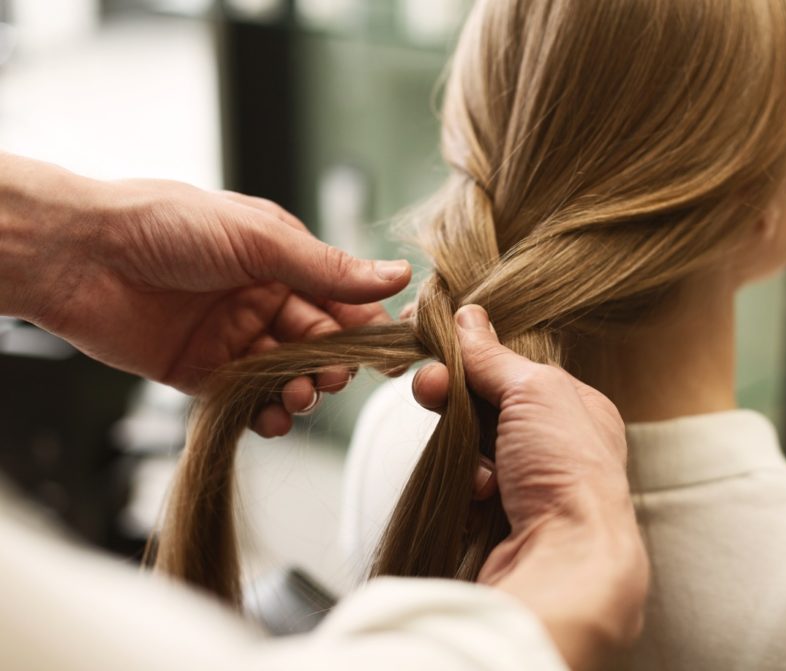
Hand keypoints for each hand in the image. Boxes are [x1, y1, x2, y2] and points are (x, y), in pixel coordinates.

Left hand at [2, 156, 410, 435]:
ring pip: (285, 373)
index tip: (390, 352)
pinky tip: (274, 417)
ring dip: (301, 388)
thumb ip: (328, 268)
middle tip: (335, 375)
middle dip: (332, 362)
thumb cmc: (164, 224)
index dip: (367, 325)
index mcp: (280, 260)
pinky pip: (244, 399)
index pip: (339, 298)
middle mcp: (260, 299)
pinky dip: (264, 412)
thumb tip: (396, 275)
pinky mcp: (199, 372)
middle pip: (317, 341)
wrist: (79, 255)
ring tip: (300, 394)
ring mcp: (231, 337)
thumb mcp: (259, 239)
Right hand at [411, 306, 648, 670]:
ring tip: (472, 463)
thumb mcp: (535, 391)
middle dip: (454, 395)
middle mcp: (558, 447)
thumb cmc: (567, 471)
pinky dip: (465, 488)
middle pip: (487, 407)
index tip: (433, 343)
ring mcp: (531, 488)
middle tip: (429, 388)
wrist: (566, 563)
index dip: (474, 357)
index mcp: (577, 408)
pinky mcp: (502, 523)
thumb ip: (495, 357)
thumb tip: (469, 317)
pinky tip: (479, 497)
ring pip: (472, 448)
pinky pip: (465, 490)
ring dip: (462, 447)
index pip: (514, 370)